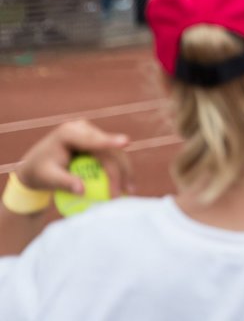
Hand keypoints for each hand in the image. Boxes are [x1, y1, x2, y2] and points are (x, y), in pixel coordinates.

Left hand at [15, 120, 134, 197]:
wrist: (36, 167)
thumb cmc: (39, 173)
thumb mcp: (47, 179)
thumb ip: (64, 183)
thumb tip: (82, 191)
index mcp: (68, 133)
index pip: (92, 139)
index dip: (110, 141)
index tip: (126, 142)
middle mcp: (84, 129)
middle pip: (108, 148)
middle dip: (120, 169)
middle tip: (125, 190)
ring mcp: (92, 134)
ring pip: (115, 152)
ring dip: (125, 171)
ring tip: (130, 190)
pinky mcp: (98, 142)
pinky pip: (113, 156)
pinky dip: (119, 170)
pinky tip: (126, 185)